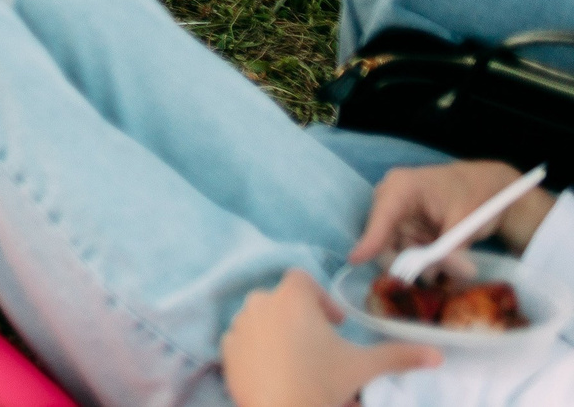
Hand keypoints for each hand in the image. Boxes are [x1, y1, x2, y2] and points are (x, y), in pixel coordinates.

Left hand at [220, 270, 437, 406]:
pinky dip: (257, 348)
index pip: (302, 279)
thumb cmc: (323, 384)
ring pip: (260, 318)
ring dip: (278, 331)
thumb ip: (399, 356)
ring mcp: (239, 326)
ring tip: (300, 361)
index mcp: (292, 298)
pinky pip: (242, 339)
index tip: (337, 324)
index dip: (321, 298)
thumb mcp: (364, 367)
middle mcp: (260, 303)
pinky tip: (276, 371)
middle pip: (281, 298)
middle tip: (321, 344)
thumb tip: (438, 354)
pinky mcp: (226, 349)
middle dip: (301, 315)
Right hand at [353, 160, 558, 263]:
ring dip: (421, 263)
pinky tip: (445, 258)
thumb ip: (450, 247)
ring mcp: (396, 214)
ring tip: (452, 266)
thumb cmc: (476, 195)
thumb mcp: (468, 221)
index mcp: (402, 187)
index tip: (355, 260)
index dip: (370, 240)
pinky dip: (424, 259)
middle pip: (386, 238)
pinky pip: (406, 250)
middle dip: (409, 261)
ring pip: (397, 249)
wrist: (485, 187)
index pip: (382, 217)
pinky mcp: (403, 226)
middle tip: (439, 275)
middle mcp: (390, 200)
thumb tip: (437, 272)